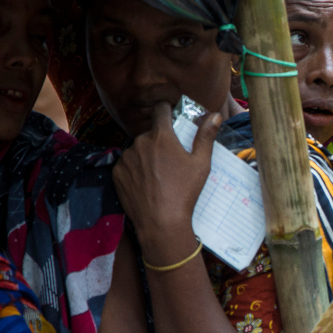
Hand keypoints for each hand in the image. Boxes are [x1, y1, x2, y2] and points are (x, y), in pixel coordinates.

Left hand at [112, 103, 219, 255]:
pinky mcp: (116, 173)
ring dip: (145, 155)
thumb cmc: (185, 192)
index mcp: (161, 136)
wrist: (161, 223)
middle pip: (150, 134)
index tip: (172, 119)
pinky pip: (126, 165)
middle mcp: (140, 142)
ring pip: (137, 149)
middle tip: (170, 160)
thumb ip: (206, 136)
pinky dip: (134, 170)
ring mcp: (126, 158)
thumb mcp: (201, 164)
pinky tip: (146, 183)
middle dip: (159, 141)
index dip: (167, 111)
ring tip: (157, 175)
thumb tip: (216, 114)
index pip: (160, 110)